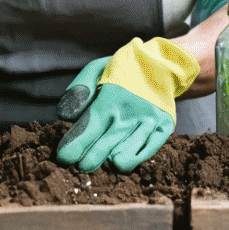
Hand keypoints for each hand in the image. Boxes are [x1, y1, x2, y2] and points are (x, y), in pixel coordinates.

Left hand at [55, 37, 198, 172]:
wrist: (162, 63)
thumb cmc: (121, 71)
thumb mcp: (96, 69)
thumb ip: (78, 90)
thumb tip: (65, 116)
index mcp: (111, 96)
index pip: (88, 127)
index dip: (74, 146)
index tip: (63, 158)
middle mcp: (131, 112)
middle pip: (103, 147)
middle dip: (87, 161)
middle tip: (79, 166)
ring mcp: (150, 122)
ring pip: (123, 158)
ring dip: (107, 162)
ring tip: (100, 159)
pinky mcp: (164, 128)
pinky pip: (144, 156)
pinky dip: (129, 160)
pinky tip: (118, 156)